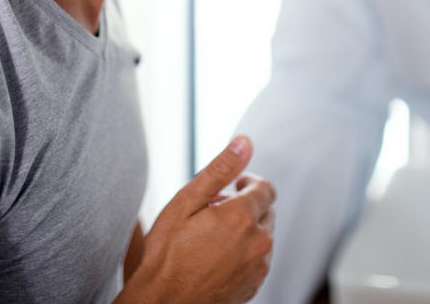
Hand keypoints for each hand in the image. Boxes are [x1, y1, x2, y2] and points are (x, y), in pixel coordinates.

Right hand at [118, 136, 275, 303]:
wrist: (163, 303)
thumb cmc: (167, 254)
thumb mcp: (186, 203)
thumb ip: (220, 170)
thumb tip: (244, 142)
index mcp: (243, 217)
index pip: (265, 188)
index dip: (247, 183)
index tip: (231, 189)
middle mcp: (258, 242)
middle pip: (266, 211)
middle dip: (244, 207)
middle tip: (213, 214)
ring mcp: (258, 267)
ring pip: (262, 236)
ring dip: (245, 231)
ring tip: (211, 238)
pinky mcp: (255, 285)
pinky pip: (258, 260)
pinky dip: (244, 254)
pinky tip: (217, 258)